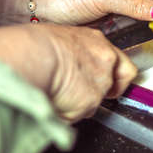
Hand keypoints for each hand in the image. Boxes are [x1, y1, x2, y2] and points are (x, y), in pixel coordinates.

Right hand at [0, 23, 136, 121]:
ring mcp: (101, 81)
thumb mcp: (58, 37)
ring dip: (80, 104)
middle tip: (86, 95)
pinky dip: (67, 114)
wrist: (31, 56)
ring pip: (96, 101)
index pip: (115, 59)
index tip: (101, 78)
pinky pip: (80, 114)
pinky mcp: (92, 101)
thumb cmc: (33, 45)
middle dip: (109, 91)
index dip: (110, 72)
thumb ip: (71, 52)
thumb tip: (65, 62)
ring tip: (57, 95)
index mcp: (95, 40)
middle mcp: (105, 59)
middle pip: (121, 80)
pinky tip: (53, 102)